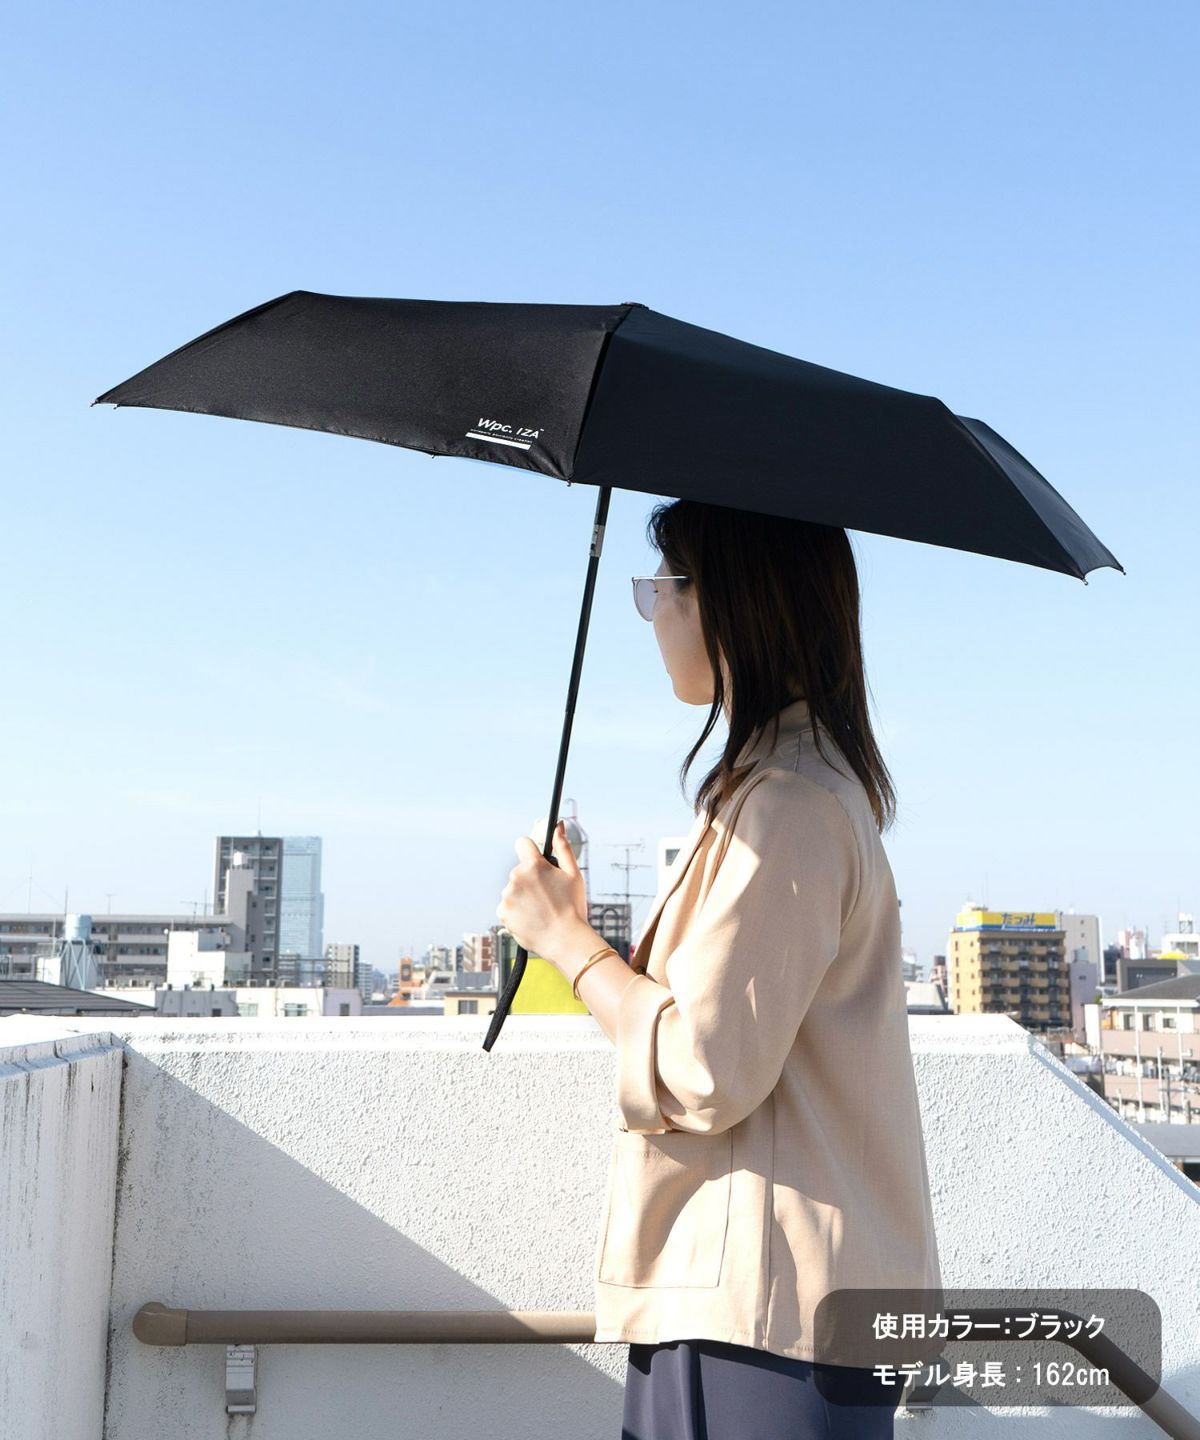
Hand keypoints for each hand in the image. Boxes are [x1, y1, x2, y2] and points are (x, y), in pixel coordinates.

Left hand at [497, 820, 588, 960]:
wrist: (565, 940)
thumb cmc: (573, 908)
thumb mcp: (574, 874)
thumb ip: (563, 847)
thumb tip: (558, 825)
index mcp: (533, 865)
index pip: (522, 843)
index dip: (530, 851)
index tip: (537, 861)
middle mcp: (516, 878)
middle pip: (520, 870)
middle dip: (531, 878)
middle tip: (547, 895)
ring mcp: (507, 896)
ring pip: (514, 889)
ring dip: (523, 895)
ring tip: (541, 910)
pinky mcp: (502, 912)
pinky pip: (508, 906)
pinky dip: (517, 911)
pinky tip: (532, 918)